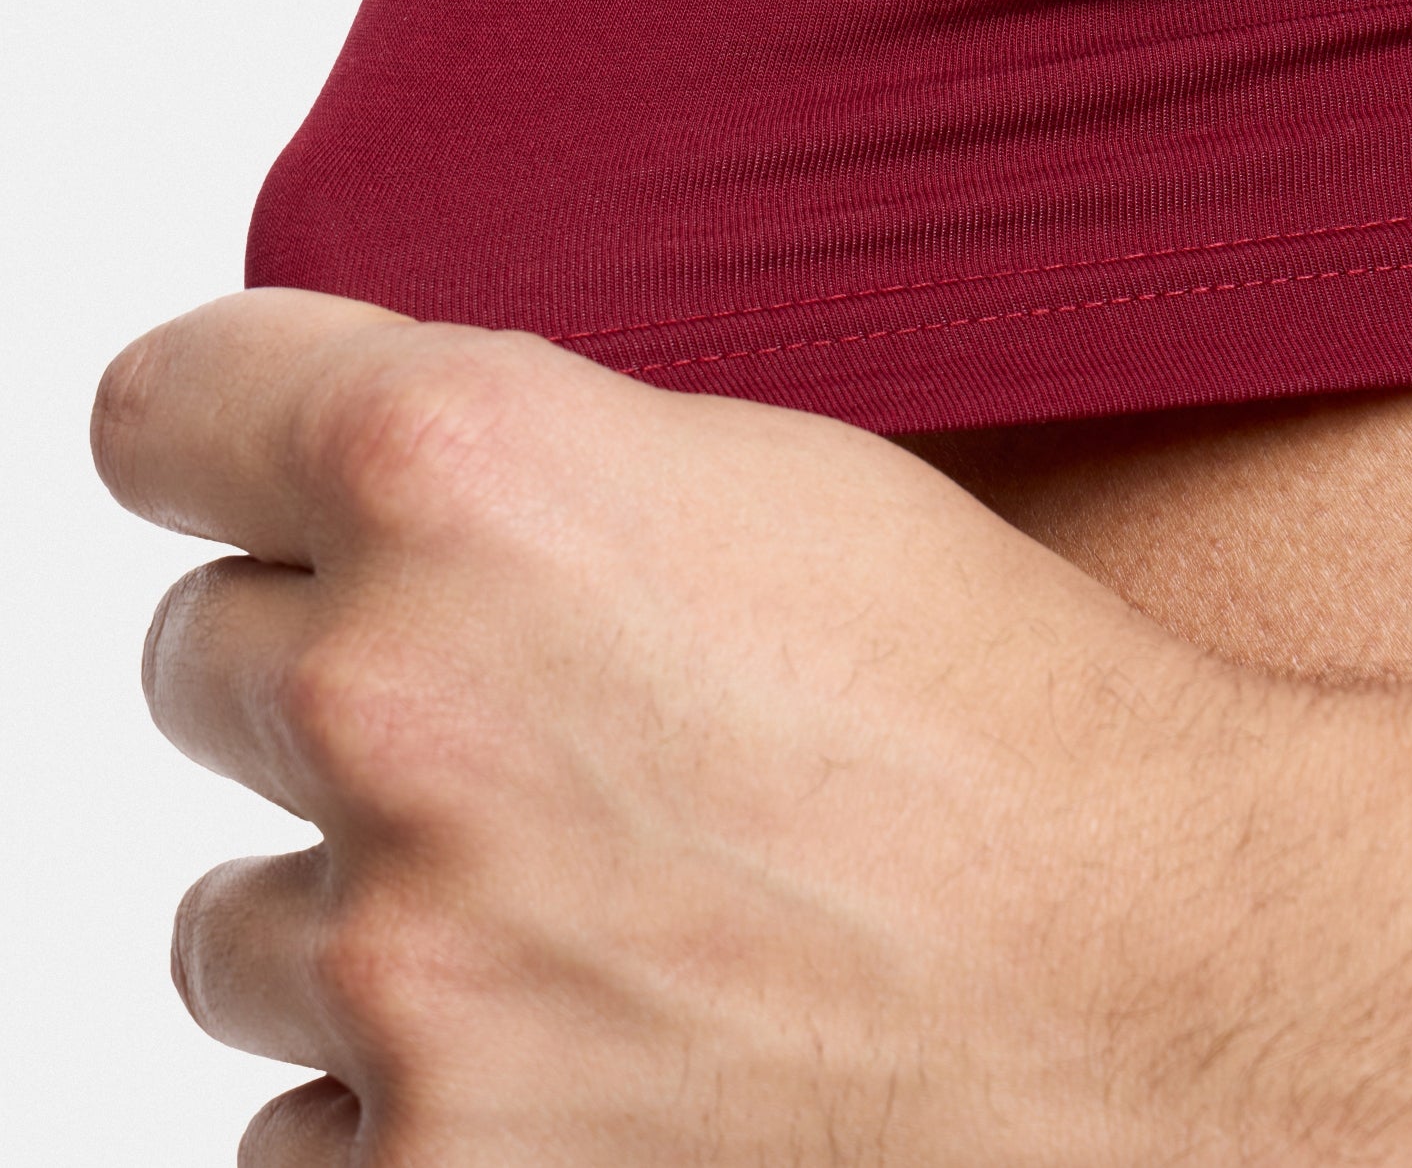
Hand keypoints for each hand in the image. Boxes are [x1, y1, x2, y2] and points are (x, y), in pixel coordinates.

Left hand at [92, 291, 1296, 1165]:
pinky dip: (397, 1099)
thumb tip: (343, 495)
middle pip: (195, 658)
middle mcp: (395, 698)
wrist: (1153, 988)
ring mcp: (398, 964)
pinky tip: (574, 1047)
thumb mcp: (757, 479)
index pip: (162, 411)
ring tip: (575, 904)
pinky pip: (291, 1125)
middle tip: (516, 721)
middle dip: (326, 678)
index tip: (238, 478)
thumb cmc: (990, 716)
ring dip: (363, 905)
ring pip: (230, 920)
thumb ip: (512, 455)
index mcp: (471, 471)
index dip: (215, 441)